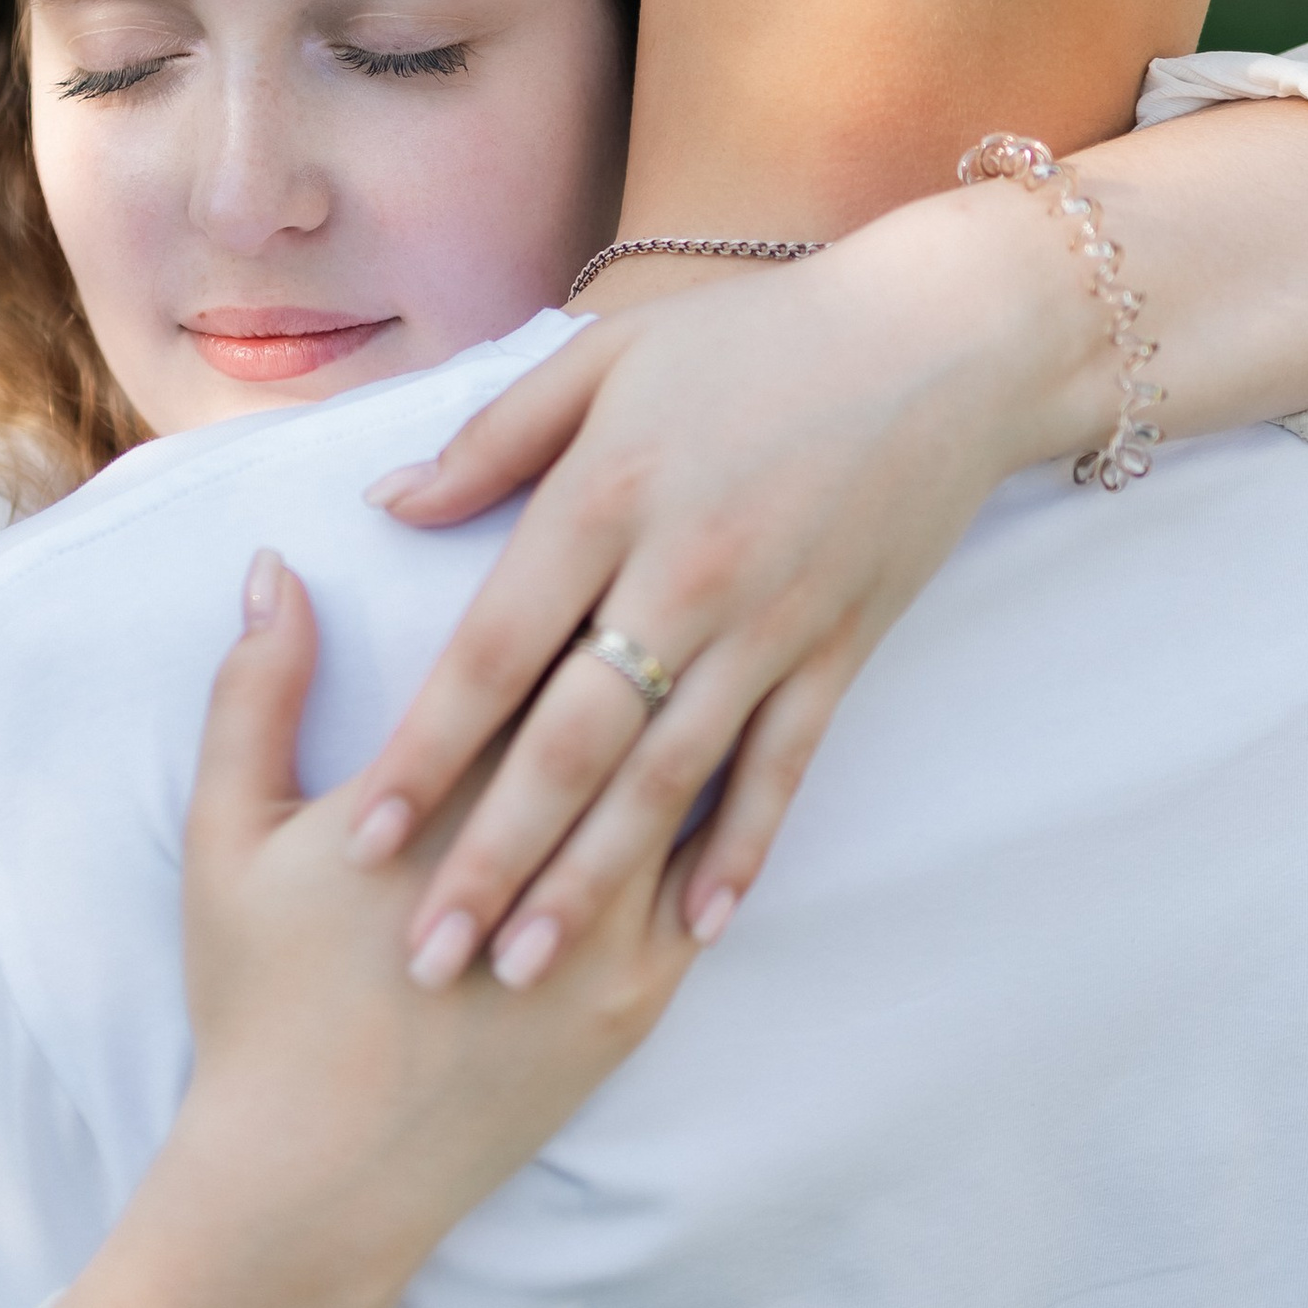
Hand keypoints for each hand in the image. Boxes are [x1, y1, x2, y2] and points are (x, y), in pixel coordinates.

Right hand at [174, 551, 706, 1298]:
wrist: (316, 1178)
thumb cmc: (260, 998)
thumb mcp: (228, 837)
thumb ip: (256, 693)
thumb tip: (278, 568)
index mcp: (435, 796)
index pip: (529, 647)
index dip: (574, 562)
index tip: (608, 494)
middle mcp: (536, 853)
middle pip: (623, 698)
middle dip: (658, 611)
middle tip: (699, 523)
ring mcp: (603, 933)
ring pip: (684, 782)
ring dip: (709, 697)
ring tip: (742, 612)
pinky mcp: (640, 998)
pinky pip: (708, 881)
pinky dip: (727, 812)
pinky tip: (748, 744)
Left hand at [341, 188, 1114, 993]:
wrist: (943, 339)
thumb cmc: (755, 338)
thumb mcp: (608, 354)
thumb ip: (495, 438)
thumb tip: (388, 505)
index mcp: (607, 496)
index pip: (493, 650)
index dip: (425, 751)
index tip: (364, 838)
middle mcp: (684, 573)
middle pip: (569, 744)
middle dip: (492, 860)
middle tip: (428, 960)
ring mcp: (770, 623)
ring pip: (667, 779)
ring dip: (595, 883)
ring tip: (528, 969)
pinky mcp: (840, 650)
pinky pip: (783, 769)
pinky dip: (741, 849)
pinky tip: (696, 928)